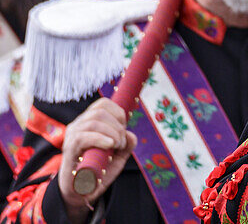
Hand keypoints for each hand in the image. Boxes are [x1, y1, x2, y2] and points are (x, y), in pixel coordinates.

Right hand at [58, 98, 135, 223]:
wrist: (82, 191)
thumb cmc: (99, 171)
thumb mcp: (118, 156)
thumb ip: (127, 144)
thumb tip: (130, 135)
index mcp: (88, 122)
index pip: (102, 104)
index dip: (118, 112)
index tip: (124, 128)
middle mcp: (78, 125)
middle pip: (100, 111)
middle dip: (117, 125)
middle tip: (121, 142)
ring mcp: (71, 136)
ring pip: (94, 121)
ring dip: (112, 133)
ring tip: (116, 146)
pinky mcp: (69, 149)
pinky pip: (83, 136)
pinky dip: (100, 138)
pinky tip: (109, 145)